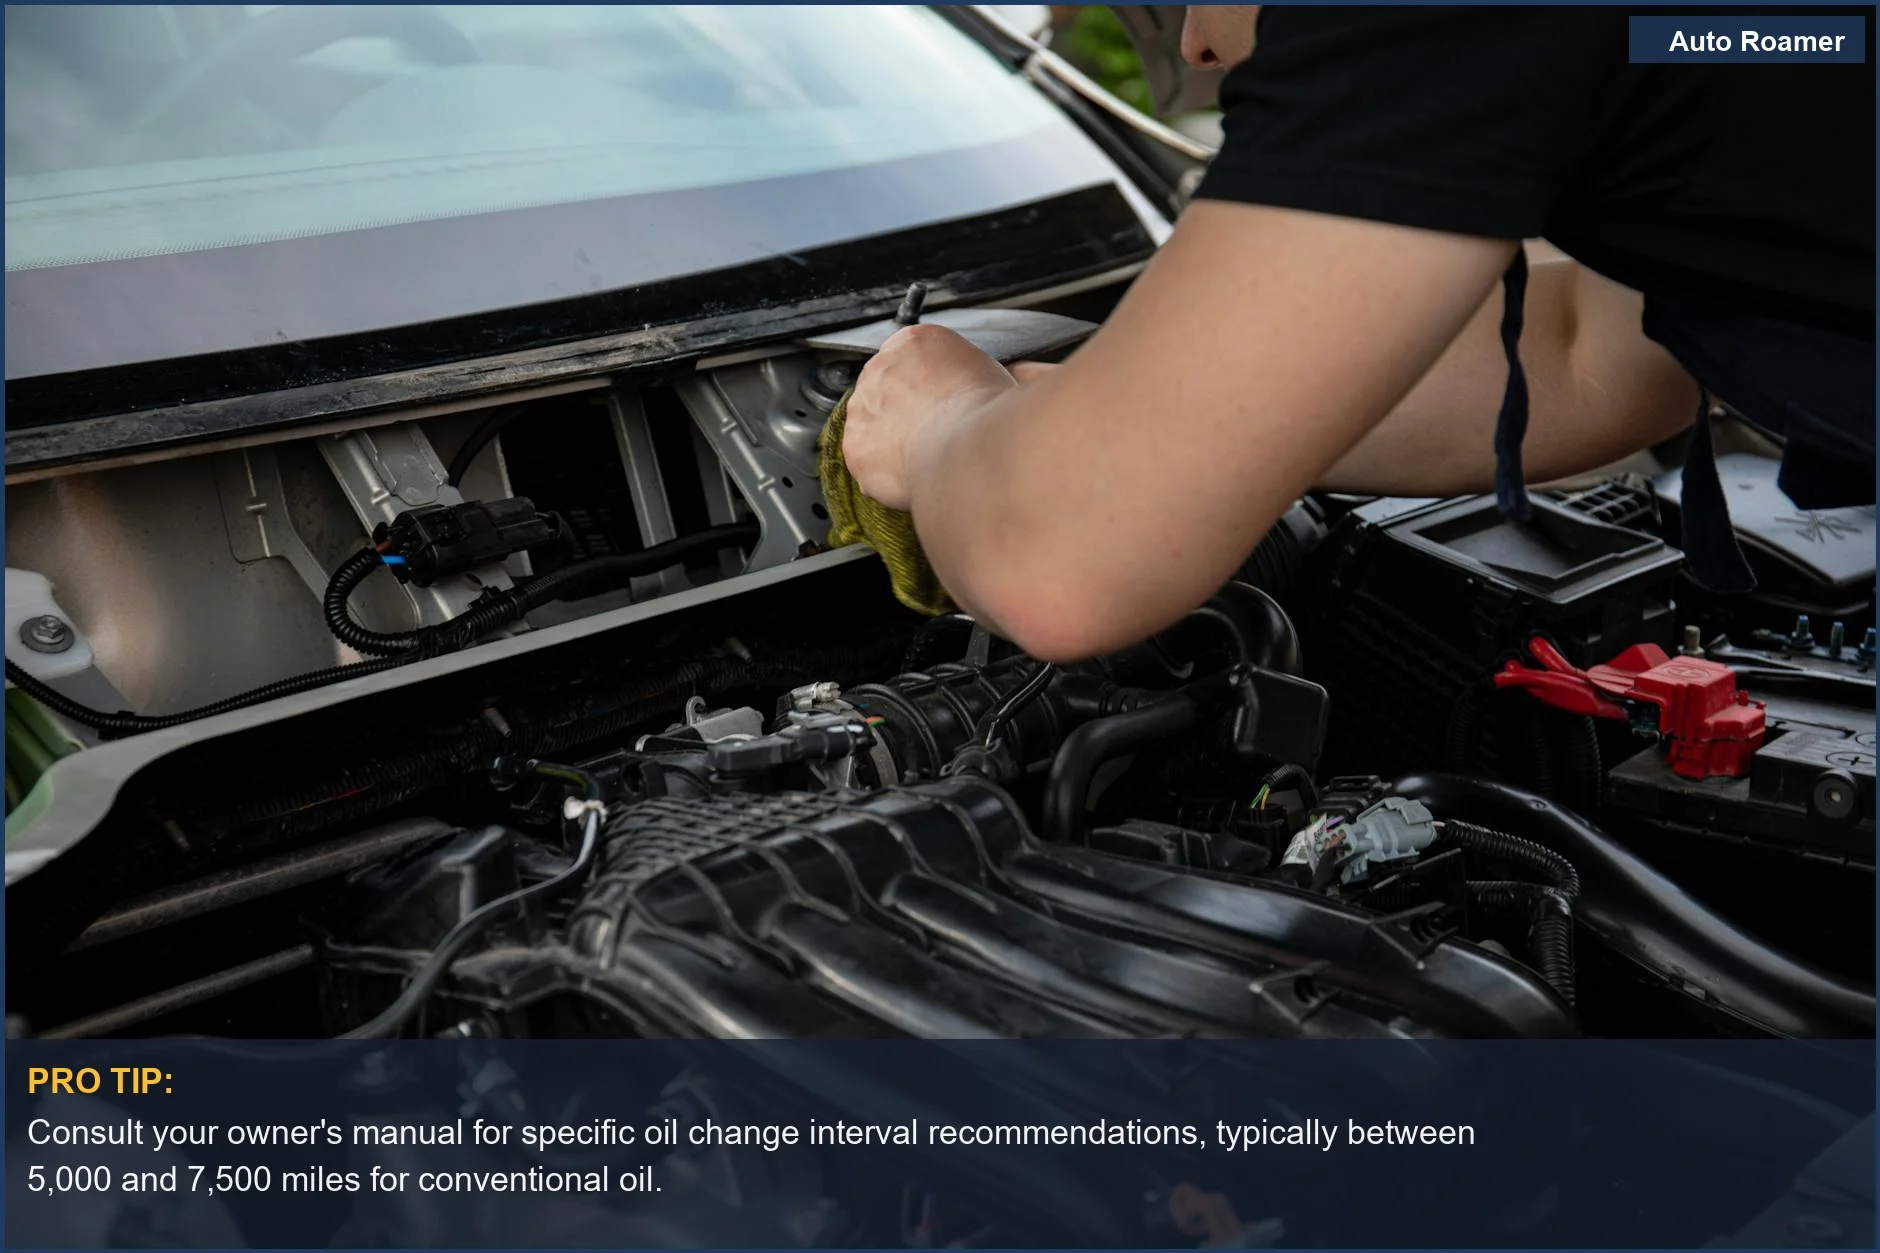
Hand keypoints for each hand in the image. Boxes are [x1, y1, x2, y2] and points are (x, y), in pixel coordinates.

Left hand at [842, 323, 1015, 510]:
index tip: (939, 405)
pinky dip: (884, 472)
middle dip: (906, 412)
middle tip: (934, 436)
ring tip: (926, 459)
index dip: (926, 386)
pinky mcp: (854, 446)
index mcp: (916, 342)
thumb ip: (983, 375)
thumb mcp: (999, 376)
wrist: (970, 450)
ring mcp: (862, 406)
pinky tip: (911, 475)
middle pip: (886, 389)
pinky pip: (865, 461)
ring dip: (891, 441)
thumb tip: (1005, 379)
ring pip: (871, 425)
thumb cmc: (990, 415)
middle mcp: (881, 366)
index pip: (911, 359)